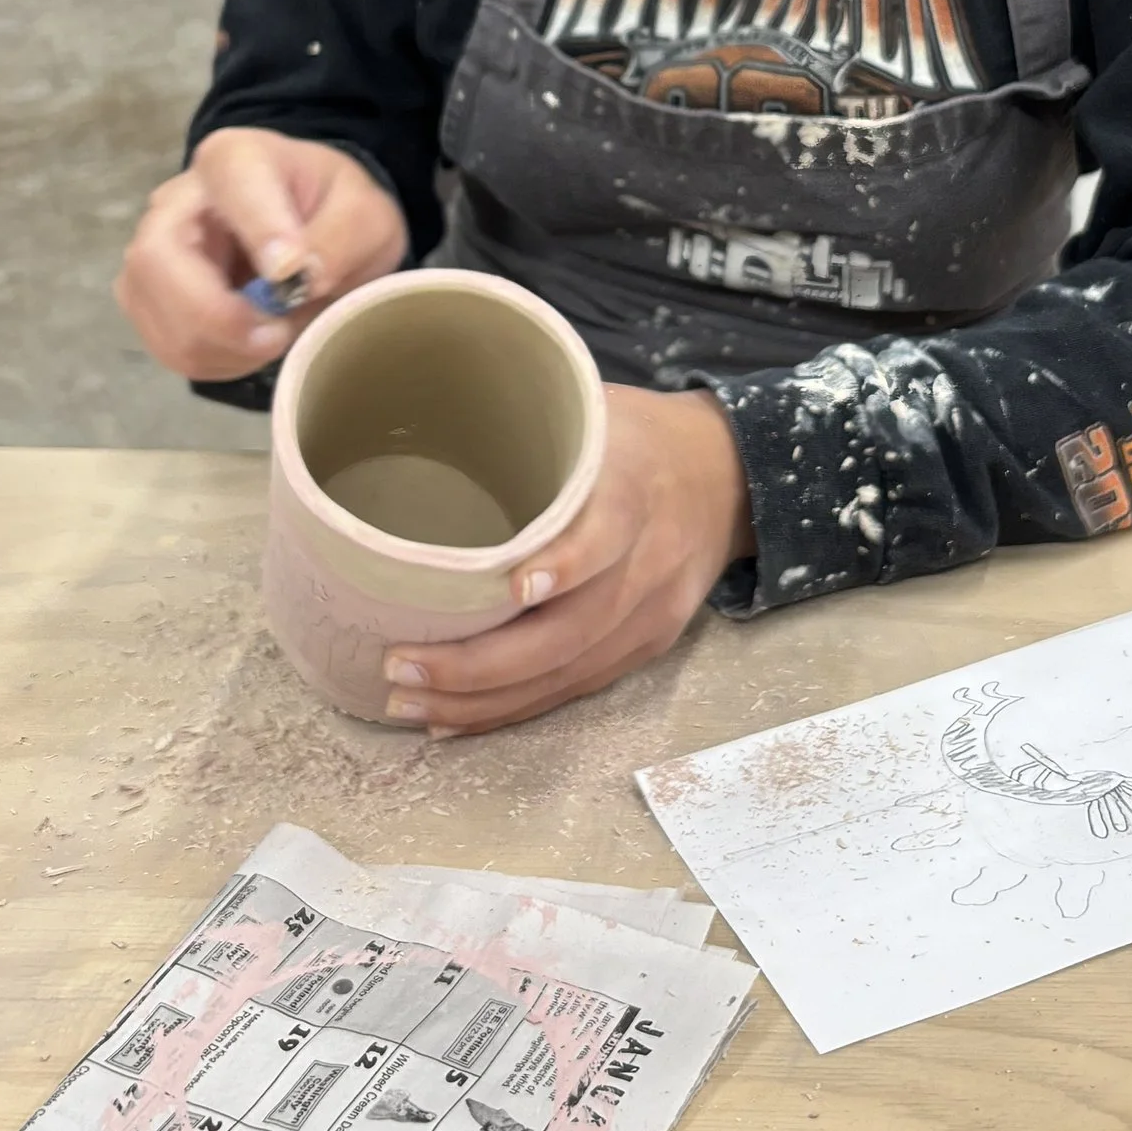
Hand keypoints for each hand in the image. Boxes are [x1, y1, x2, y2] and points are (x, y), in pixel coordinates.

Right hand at [115, 126, 408, 380]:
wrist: (313, 230)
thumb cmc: (335, 212)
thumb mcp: (367, 215)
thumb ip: (343, 235)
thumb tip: (301, 276)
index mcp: (235, 159)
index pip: (231, 184)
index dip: (259, 232)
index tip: (293, 273)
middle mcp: (177, 201)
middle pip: (157, 260)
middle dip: (218, 316)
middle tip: (277, 335)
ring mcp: (153, 254)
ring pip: (160, 314)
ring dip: (225, 348)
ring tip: (277, 335)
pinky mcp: (151, 302)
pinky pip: (170, 347)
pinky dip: (218, 361)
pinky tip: (253, 345)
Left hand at [384, 385, 753, 735]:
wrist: (729, 479)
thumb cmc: (635, 439)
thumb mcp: (596, 411)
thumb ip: (534, 426)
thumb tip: (428, 415)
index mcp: (635, 491)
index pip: (608, 534)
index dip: (567, 564)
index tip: (516, 587)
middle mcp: (649, 562)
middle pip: (574, 629)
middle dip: (483, 662)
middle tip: (402, 665)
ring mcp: (651, 614)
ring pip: (568, 673)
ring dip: (485, 700)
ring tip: (408, 703)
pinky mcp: (647, 647)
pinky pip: (577, 689)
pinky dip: (514, 709)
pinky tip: (455, 719)